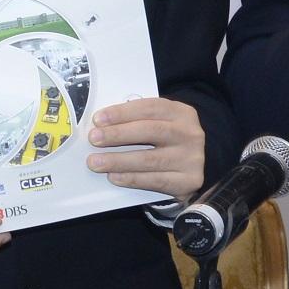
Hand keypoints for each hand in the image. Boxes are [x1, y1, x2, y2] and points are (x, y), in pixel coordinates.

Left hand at [85, 98, 208, 198]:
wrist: (194, 168)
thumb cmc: (166, 141)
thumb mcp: (159, 123)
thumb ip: (137, 120)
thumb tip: (102, 125)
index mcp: (181, 113)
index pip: (150, 108)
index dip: (122, 112)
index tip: (98, 119)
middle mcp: (190, 133)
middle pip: (150, 131)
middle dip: (118, 134)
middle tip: (94, 139)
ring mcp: (192, 158)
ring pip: (150, 159)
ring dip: (118, 160)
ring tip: (96, 162)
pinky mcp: (189, 181)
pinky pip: (156, 180)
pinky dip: (132, 178)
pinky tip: (114, 176)